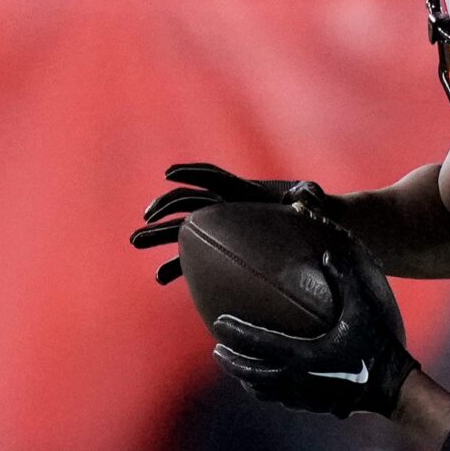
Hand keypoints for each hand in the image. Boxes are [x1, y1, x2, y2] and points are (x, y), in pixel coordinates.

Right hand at [129, 162, 326, 284]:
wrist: (314, 225)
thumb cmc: (314, 211)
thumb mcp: (314, 201)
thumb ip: (309, 196)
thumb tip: (308, 193)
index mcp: (242, 191)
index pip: (211, 177)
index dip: (191, 172)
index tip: (169, 174)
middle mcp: (225, 206)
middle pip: (188, 204)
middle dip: (163, 209)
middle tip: (144, 218)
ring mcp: (220, 227)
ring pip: (182, 230)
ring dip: (158, 235)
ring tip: (135, 241)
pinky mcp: (222, 247)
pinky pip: (194, 256)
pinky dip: (177, 265)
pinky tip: (160, 278)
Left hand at [209, 217, 415, 417]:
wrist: (393, 389)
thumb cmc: (378, 346)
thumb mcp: (363, 308)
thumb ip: (345, 279)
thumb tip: (328, 252)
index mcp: (303, 354)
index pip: (258, 343)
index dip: (235, 332)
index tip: (217, 322)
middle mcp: (297, 378)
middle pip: (251, 372)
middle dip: (231, 360)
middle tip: (217, 349)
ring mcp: (303, 396)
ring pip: (262, 389)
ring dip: (245, 377)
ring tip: (235, 366)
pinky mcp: (312, 406)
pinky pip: (279, 398)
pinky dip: (264, 389)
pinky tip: (264, 383)